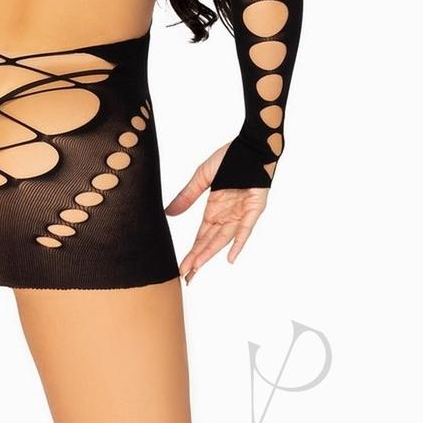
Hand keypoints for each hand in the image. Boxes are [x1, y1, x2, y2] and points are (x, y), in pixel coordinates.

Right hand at [164, 140, 268, 284]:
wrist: (251, 146)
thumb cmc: (229, 158)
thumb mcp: (202, 177)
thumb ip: (187, 196)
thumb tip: (168, 212)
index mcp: (214, 209)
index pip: (201, 236)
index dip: (192, 252)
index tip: (182, 267)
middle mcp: (226, 215)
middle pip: (210, 242)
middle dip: (197, 259)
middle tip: (186, 276)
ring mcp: (240, 213)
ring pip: (223, 239)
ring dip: (210, 254)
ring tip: (196, 269)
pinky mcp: (253, 209)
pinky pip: (245, 229)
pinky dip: (238, 243)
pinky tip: (230, 257)